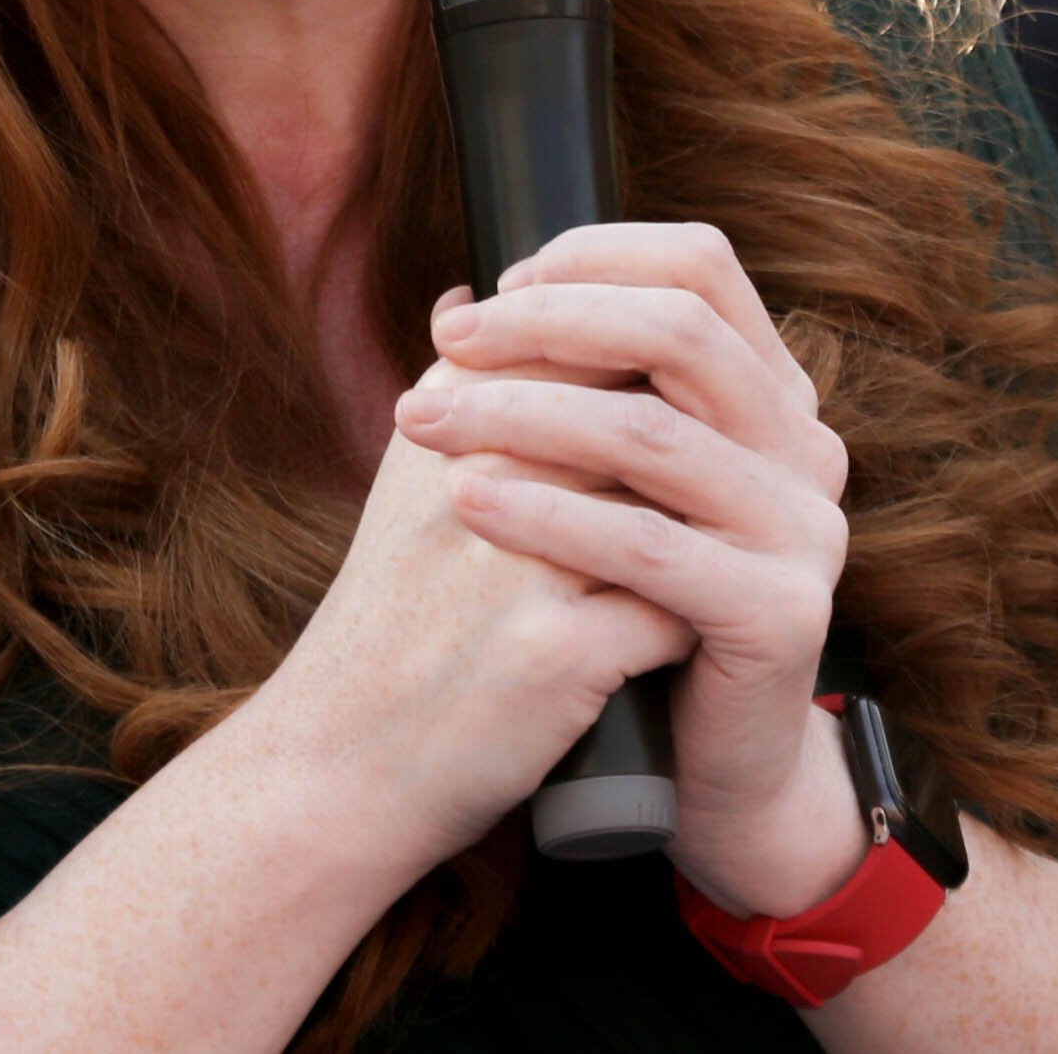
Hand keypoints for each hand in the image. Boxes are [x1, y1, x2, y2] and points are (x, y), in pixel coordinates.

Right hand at [243, 299, 696, 877]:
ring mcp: (518, 564)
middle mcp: (479, 473)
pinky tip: (691, 633)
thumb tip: (475, 296)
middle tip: (717, 480)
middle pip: (640, 416)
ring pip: (669, 507)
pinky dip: (689, 621)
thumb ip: (458, 389)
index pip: (588, 345)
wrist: (339, 763)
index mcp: (449, 417)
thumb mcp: (404, 482)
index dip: (650, 376)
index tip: (669, 416)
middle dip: (693, 447)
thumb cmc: (391, 616)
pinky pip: (672, 612)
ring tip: (715, 550)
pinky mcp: (555, 654)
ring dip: (704, 528)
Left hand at [391, 222, 866, 919]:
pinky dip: (548, 515)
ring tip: (422, 423)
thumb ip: (569, 391)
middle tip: (446, 343)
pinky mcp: (781, 615)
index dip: (592, 260)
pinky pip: (648, 547)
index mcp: (772, 394)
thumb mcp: (607, 480)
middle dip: (546, 322)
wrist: (704, 767)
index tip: (494, 294)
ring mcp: (803, 530)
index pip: (701, 265)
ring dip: (520, 413)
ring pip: (651, 433)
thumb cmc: (632, 605)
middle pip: (679, 329)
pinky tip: (467, 503)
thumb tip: (455, 301)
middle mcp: (804, 446)